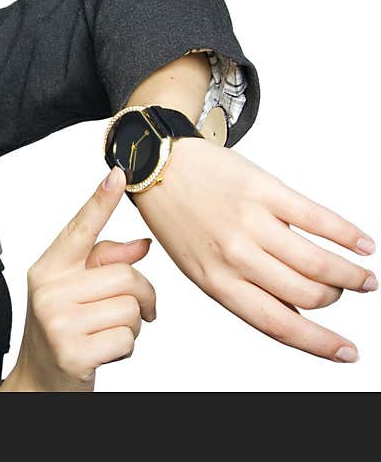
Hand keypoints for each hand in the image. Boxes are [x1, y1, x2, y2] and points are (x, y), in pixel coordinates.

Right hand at [1, 165, 155, 391]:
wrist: (38, 381)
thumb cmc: (61, 331)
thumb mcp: (74, 292)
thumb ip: (104, 263)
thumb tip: (142, 245)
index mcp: (48, 268)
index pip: (80, 229)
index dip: (100, 201)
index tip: (117, 174)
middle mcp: (48, 289)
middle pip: (126, 275)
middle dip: (142, 297)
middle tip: (134, 312)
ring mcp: (58, 320)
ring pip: (131, 307)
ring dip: (133, 325)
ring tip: (107, 333)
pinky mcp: (72, 351)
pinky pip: (127, 337)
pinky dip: (126, 348)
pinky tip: (104, 352)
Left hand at [132, 136, 375, 362]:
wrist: (159, 166)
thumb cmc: (178, 219)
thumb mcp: (199, 266)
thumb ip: (242, 290)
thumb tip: (293, 314)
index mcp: (216, 281)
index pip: (278, 323)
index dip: (319, 343)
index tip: (346, 351)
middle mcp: (234, 256)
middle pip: (305, 294)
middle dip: (332, 300)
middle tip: (341, 294)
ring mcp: (251, 222)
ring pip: (317, 262)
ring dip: (350, 275)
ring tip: (364, 279)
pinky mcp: (264, 190)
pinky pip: (316, 218)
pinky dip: (348, 235)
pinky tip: (364, 245)